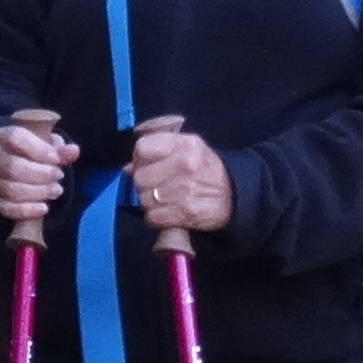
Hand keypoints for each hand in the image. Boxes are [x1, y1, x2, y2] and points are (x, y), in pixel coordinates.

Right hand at [0, 108, 76, 229]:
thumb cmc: (35, 149)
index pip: (15, 138)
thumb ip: (61, 148)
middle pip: (13, 168)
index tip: (55, 158)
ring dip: (39, 192)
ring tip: (56, 189)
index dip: (37, 149)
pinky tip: (44, 207)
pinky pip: (9, 209)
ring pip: (12, 190)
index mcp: (4, 136)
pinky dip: (28, 210)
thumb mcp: (48, 143)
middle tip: (59, 175)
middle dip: (42, 174)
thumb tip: (73, 151)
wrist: (19, 162)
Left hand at [125, 116, 233, 240]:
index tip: (146, 166)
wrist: (235, 196)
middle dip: (144, 184)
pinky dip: (156, 218)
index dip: (140, 159)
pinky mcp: (185, 212)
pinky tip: (167, 212)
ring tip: (165, 199)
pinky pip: (152, 217)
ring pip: (144, 199)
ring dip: (150, 203)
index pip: (142, 148)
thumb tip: (127, 168)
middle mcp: (185, 164)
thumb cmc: (206, 170)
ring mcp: (185, 190)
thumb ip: (158, 152)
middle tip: (157, 186)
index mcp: (184, 144)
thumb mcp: (187, 150)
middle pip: (140, 177)